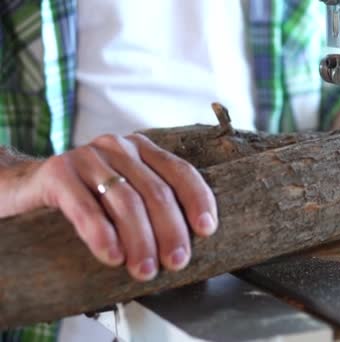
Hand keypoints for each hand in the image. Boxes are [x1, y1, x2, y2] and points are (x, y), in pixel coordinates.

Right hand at [0, 134, 217, 280]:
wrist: (22, 188)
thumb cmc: (83, 198)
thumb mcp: (121, 196)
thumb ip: (148, 206)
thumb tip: (182, 245)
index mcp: (141, 150)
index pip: (181, 171)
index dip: (198, 199)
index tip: (207, 229)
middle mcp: (118, 147)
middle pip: (156, 191)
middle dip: (171, 230)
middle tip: (176, 262)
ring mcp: (87, 156)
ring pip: (125, 200)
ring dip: (140, 240)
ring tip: (145, 269)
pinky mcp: (57, 172)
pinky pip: (85, 206)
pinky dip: (101, 234)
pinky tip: (111, 256)